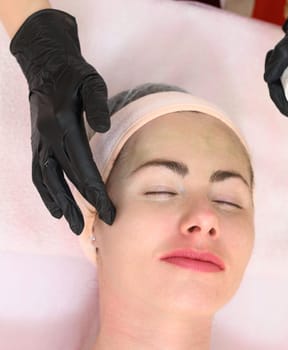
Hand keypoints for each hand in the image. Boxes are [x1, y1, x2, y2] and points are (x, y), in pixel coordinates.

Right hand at [10, 9, 115, 234]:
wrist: (44, 65)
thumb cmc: (73, 74)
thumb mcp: (91, 81)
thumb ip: (98, 104)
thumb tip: (103, 129)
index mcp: (63, 125)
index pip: (82, 166)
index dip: (95, 191)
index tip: (108, 210)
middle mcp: (48, 138)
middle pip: (67, 178)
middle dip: (83, 204)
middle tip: (98, 226)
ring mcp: (39, 142)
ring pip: (48, 181)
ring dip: (61, 205)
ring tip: (74, 226)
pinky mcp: (37, 144)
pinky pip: (39, 174)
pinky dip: (46, 193)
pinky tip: (54, 208)